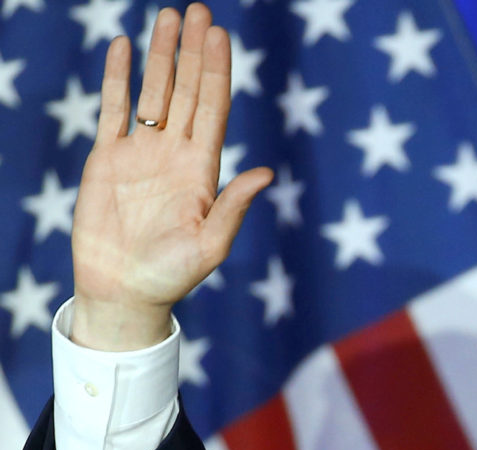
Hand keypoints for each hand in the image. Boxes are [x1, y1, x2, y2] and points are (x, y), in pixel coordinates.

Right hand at [70, 3, 272, 350]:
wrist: (124, 292)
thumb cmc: (172, 276)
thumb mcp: (211, 244)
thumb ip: (234, 206)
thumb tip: (265, 173)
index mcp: (203, 169)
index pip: (213, 108)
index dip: (217, 72)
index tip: (220, 36)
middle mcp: (176, 153)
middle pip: (187, 90)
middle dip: (193, 51)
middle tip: (198, 11)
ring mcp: (142, 152)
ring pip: (153, 91)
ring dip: (160, 56)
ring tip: (166, 16)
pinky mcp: (108, 159)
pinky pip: (113, 110)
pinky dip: (117, 78)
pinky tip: (122, 47)